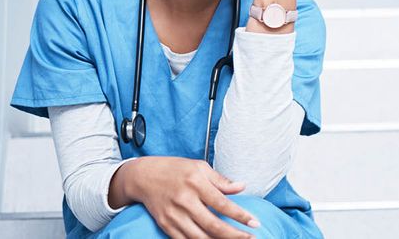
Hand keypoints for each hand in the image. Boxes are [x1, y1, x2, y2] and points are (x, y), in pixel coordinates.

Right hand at [123, 156, 259, 238]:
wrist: (143, 176)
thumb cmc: (174, 169)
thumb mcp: (199, 167)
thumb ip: (220, 180)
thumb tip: (242, 187)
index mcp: (195, 183)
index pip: (222, 203)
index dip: (240, 215)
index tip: (255, 222)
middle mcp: (184, 200)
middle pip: (213, 225)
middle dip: (235, 235)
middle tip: (252, 238)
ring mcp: (174, 215)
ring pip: (200, 238)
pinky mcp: (166, 225)